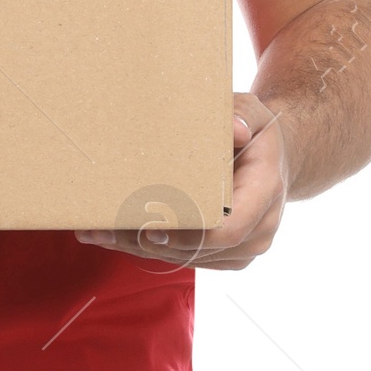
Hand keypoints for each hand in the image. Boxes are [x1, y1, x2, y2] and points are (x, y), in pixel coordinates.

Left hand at [76, 94, 294, 272]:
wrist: (274, 158)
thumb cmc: (255, 131)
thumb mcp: (252, 111)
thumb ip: (240, 114)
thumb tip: (234, 129)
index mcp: (266, 191)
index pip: (228, 229)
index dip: (187, 235)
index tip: (149, 227)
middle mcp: (261, 227)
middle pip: (197, 250)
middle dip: (147, 241)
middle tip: (101, 227)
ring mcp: (246, 248)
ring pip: (186, 259)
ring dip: (140, 248)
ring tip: (97, 231)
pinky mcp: (228, 257)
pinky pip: (186, 259)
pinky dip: (150, 249)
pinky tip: (115, 236)